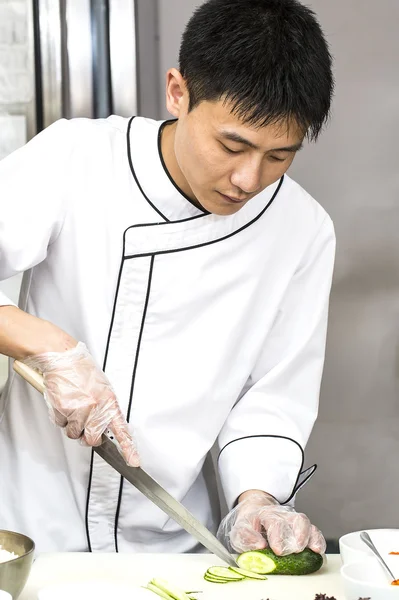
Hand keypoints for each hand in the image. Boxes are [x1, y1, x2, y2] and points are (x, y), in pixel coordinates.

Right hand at [23, 341, 138, 466]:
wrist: (63, 358)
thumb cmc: (82, 371)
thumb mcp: (102, 388)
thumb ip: (104, 407)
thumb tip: (104, 424)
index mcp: (109, 402)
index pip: (122, 430)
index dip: (128, 448)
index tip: (134, 462)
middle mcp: (96, 408)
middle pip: (93, 440)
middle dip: (87, 436)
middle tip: (83, 422)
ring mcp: (79, 410)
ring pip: (75, 434)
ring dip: (72, 425)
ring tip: (72, 406)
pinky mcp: (64, 410)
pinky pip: (62, 425)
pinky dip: (61, 418)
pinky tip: (64, 402)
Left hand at [217, 490, 325, 555]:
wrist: (256, 512)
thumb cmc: (249, 525)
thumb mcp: (240, 531)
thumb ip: (246, 537)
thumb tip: (259, 546)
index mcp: (266, 514)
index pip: (274, 522)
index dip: (277, 536)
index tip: (278, 550)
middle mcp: (283, 515)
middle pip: (295, 520)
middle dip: (298, 536)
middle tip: (296, 550)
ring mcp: (293, 520)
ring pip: (306, 523)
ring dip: (310, 537)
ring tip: (312, 550)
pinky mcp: (302, 528)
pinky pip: (314, 531)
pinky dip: (318, 540)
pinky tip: (318, 551)